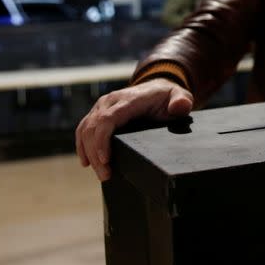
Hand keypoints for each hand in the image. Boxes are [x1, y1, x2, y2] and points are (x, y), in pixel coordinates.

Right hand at [75, 77, 193, 180]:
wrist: (157, 88)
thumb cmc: (168, 96)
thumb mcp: (180, 96)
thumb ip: (181, 101)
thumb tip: (179, 107)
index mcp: (129, 99)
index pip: (108, 119)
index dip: (102, 140)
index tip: (106, 160)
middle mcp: (111, 100)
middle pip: (93, 127)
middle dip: (96, 154)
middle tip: (105, 176)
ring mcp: (102, 106)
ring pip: (86, 129)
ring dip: (88, 153)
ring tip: (101, 173)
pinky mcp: (98, 112)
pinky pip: (84, 128)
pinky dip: (82, 145)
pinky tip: (86, 161)